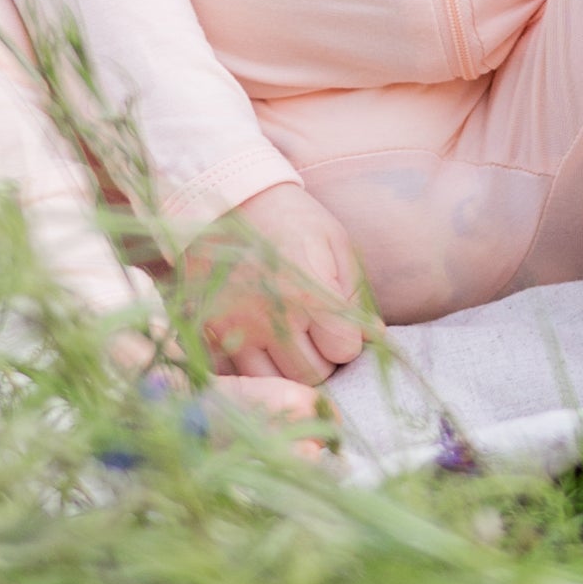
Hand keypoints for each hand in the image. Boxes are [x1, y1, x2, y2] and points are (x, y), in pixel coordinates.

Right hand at [182, 178, 373, 383]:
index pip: (344, 351)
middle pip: (311, 374)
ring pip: (274, 381)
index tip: (339, 326)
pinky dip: (254, 367)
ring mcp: (236, 329)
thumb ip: (355, 293)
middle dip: (321, 359)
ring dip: (287, 367)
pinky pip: (237, 373)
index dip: (347, 341)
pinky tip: (260, 345)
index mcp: (310, 294)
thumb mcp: (335, 243)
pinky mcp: (207, 332)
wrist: (228, 201)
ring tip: (289, 341)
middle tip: (316, 336)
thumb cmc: (292, 220)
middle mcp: (272, 319)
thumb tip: (375, 336)